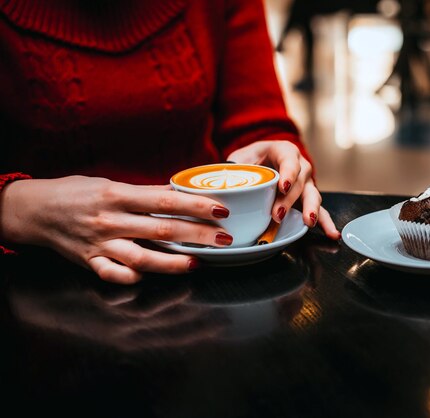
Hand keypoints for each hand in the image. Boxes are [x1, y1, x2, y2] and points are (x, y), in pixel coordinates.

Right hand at [0, 175, 234, 283]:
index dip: (196, 205)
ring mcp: (100, 244)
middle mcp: (111, 220)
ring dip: (174, 262)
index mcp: (118, 195)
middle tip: (223, 239)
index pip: (166, 200)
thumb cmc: (77, 193)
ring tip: (198, 262)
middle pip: (163, 229)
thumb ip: (145, 192)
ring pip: (144, 258)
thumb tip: (180, 193)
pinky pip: (115, 275)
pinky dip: (134, 277)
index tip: (220, 209)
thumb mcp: (111, 183)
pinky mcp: (90, 262)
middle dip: (198, 235)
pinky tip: (153, 276)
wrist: (35, 210)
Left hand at [226, 140, 340, 239]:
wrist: (259, 162)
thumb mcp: (240, 158)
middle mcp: (300, 166)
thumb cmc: (250, 159)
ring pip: (313, 195)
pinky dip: (325, 222)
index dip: (288, 173)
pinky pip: (320, 210)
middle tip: (278, 213)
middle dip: (290, 199)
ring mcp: (306, 183)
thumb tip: (221, 182)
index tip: (281, 186)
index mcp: (284, 151)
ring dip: (310, 209)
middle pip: (301, 182)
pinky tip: (332, 234)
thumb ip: (234, 168)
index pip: (289, 161)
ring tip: (308, 221)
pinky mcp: (308, 199)